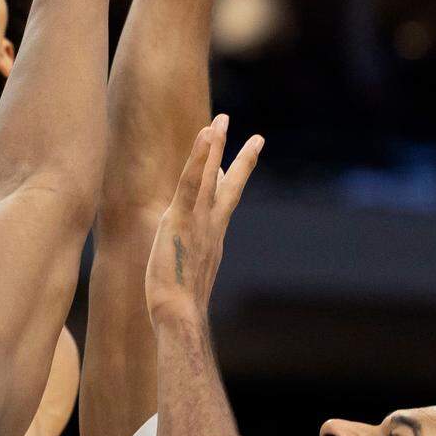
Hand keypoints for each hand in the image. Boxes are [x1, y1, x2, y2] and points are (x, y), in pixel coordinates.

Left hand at [145, 115, 262, 326]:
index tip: (231, 166)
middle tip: (257, 137)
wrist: (181, 315)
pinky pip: (192, 180)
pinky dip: (200, 156)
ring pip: (210, 176)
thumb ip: (191, 263)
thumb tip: (188, 258)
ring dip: (217, 145)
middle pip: (231, 185)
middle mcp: (212, 225)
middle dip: (242, 160)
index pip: (223, 203)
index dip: (229, 181)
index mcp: (212, 238)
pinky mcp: (182, 217)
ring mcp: (199, 220)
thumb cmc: (178, 305)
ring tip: (222, 120)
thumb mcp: (187, 276)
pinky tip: (206, 134)